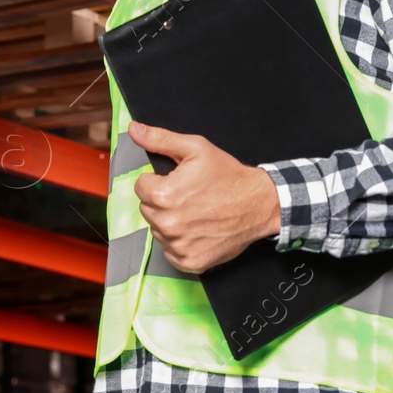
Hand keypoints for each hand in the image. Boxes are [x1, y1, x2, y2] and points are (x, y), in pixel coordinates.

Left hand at [130, 122, 280, 272]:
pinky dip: (180, 242)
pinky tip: (197, 230)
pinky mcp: (190, 262)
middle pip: (147, 209)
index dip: (158, 180)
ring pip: (158, 230)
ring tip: (195, 212)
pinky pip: (170, 252)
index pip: (140, 187)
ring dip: (170, 221)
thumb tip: (134, 130)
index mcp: (163, 195)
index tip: (177, 181)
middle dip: (162, 201)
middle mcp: (167, 224)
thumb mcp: (195, 148)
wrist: (258, 203)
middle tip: (188, 195)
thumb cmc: (228, 175)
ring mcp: (179, 246)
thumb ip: (160, 139)